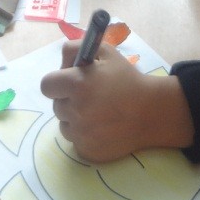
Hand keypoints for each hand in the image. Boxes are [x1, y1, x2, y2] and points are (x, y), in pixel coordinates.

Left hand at [39, 41, 193, 162]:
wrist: (152, 112)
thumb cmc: (128, 80)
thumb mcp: (106, 52)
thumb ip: (77, 48)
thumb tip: (61, 61)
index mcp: (77, 84)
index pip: (47, 85)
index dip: (57, 83)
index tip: (69, 83)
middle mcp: (75, 110)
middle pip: (57, 105)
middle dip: (69, 100)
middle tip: (90, 97)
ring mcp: (80, 133)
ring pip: (64, 125)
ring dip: (75, 119)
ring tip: (98, 114)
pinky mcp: (87, 150)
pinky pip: (75, 141)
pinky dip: (85, 135)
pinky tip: (102, 128)